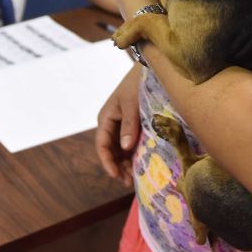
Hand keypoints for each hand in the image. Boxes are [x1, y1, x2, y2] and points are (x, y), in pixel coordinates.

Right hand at [95, 65, 141, 187]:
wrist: (149, 69)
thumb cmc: (136, 84)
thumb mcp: (131, 103)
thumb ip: (129, 125)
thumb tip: (125, 147)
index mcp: (106, 118)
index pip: (102, 145)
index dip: (107, 162)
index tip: (116, 175)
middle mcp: (112, 124)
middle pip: (112, 151)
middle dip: (119, 167)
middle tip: (130, 182)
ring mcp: (122, 126)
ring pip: (121, 150)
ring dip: (127, 164)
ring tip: (136, 178)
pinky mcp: (133, 126)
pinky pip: (131, 144)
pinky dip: (134, 155)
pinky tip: (142, 164)